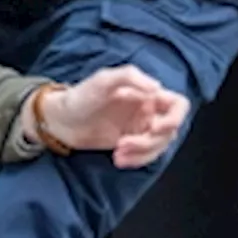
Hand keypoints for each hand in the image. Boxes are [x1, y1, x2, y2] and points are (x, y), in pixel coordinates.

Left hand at [33, 65, 190, 168]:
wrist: (60, 121)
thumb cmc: (80, 96)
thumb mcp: (102, 80)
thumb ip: (129, 77)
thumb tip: (157, 87)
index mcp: (145, 92)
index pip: (178, 104)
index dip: (175, 118)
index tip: (156, 128)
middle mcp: (148, 110)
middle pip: (169, 131)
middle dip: (150, 142)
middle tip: (125, 143)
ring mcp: (140, 128)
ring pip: (159, 146)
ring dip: (142, 153)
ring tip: (118, 153)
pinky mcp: (132, 144)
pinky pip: (146, 156)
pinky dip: (136, 160)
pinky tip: (118, 160)